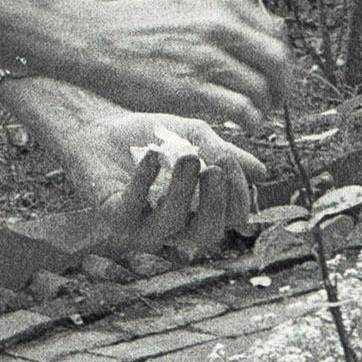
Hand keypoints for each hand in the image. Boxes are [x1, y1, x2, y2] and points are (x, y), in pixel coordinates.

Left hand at [70, 111, 264, 258]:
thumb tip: (261, 174)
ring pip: (171, 224)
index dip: (236, 197)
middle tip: (215, 168)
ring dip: (183, 190)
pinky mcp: (113, 215)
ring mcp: (142, 225)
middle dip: (215, 203)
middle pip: (205, 234)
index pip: (228, 219)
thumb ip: (222, 152)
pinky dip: (144, 181)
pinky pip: (132, 208)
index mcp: (197, 211)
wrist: (100, 128)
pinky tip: (153, 156)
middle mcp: (173, 226)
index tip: (230, 161)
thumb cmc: (149, 136)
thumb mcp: (194, 137)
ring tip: (187, 157)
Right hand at [83, 0, 288, 135]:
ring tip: (255, 116)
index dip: (279, 60)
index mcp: (221, 1)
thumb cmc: (136, 28)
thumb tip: (265, 35)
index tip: (273, 76)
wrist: (94, 40)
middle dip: (282, 85)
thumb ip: (223, 18)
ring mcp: (208, 57)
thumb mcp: (186, 6)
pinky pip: (243, 110)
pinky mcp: (194, 89)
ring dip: (266, 108)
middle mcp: (220, 25)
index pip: (274, 33)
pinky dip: (250, 122)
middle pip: (277, 61)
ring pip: (263, 88)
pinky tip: (242, 126)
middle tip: (274, 100)